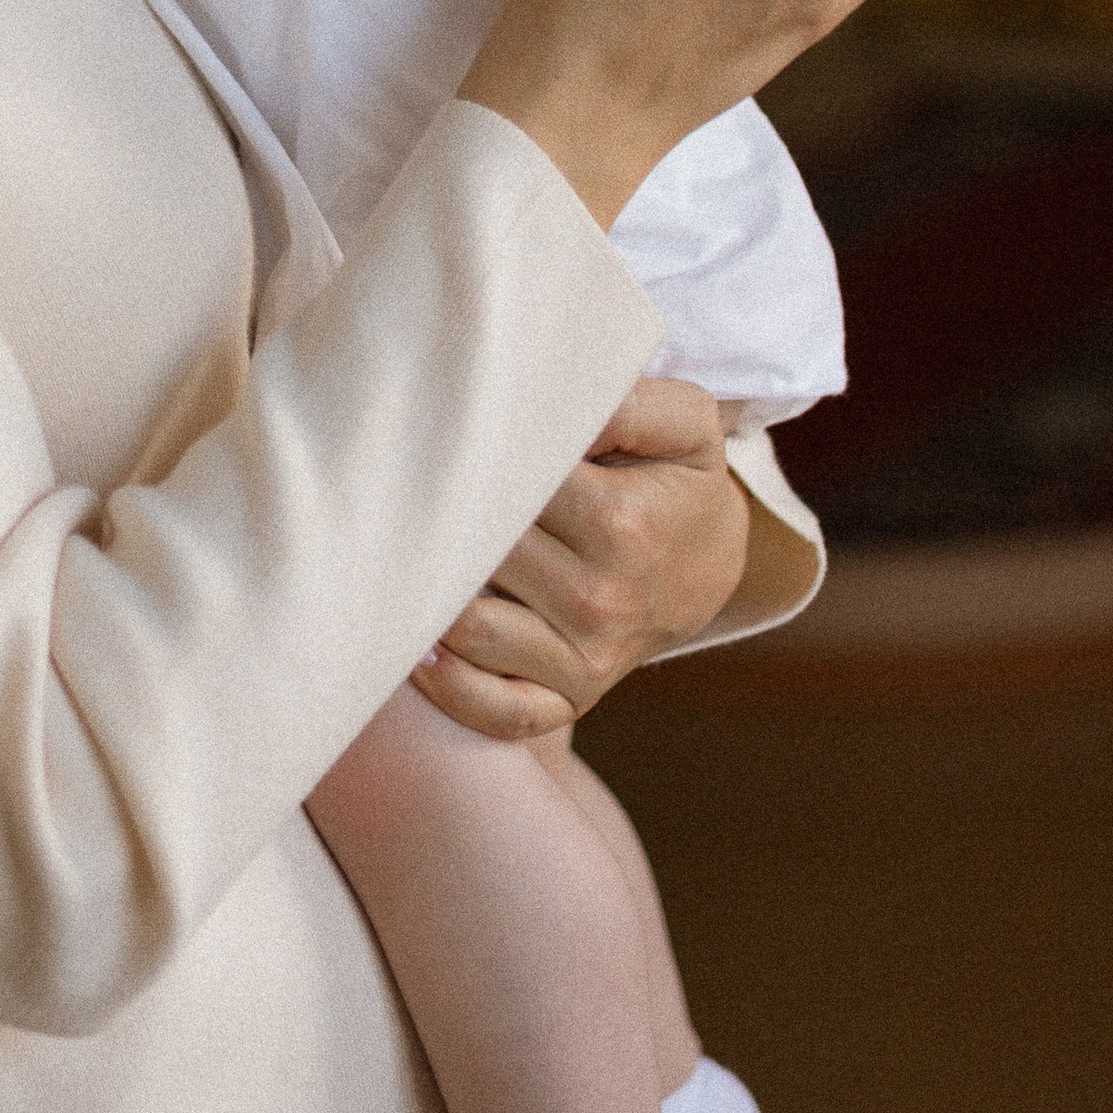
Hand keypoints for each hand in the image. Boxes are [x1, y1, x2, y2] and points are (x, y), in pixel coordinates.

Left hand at [415, 378, 747, 739]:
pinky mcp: (570, 699)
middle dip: (437, 521)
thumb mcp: (684, 422)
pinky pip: (494, 711)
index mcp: (618, 521)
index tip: (446, 440)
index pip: (504, 484)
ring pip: (467, 629)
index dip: (467, 459)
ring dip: (428, 595)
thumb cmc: (678, 481)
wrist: (711, 565)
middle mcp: (598, 598)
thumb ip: (626, 402)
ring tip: (405, 557)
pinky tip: (423, 642)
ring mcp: (584, 658)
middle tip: (401, 492)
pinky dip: (447, 684)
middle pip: (476, 554)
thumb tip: (550, 407)